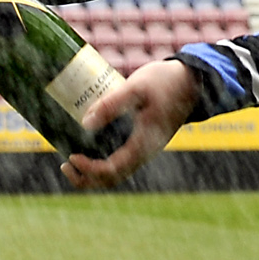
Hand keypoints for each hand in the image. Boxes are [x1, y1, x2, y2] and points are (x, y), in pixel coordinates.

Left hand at [62, 59, 199, 190]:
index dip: (88, 169)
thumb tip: (85, 123)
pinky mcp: (145, 140)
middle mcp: (145, 152)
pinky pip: (122, 160)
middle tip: (65, 163)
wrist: (193, 80)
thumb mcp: (136, 87)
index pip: (111, 171)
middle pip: (113, 179)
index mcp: (143, 144)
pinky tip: (90, 146)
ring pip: (117, 171)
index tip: (71, 155)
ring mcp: (146, 148)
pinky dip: (103, 160)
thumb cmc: (165, 82)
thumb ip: (111, 104)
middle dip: (86, 178)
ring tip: (72, 159)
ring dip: (93, 171)